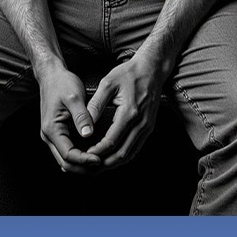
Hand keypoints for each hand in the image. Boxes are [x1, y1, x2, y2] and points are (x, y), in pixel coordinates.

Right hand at [37, 65, 101, 174]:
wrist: (52, 75)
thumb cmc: (61, 83)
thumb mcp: (74, 97)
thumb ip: (81, 116)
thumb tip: (88, 134)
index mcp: (52, 129)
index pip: (68, 154)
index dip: (85, 160)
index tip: (100, 159)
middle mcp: (49, 136)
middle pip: (66, 163)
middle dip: (84, 168)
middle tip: (103, 165)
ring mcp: (53, 136)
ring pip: (66, 160)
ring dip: (82, 165)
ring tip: (101, 163)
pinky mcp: (58, 133)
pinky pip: (68, 151)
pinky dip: (80, 157)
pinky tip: (93, 155)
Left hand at [85, 54, 164, 169]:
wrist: (151, 69)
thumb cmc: (128, 73)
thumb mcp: (108, 84)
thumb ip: (96, 105)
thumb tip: (85, 124)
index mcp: (129, 113)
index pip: (112, 141)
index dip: (98, 151)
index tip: (85, 155)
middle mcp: (141, 123)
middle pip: (122, 153)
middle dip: (105, 163)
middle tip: (90, 167)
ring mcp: (147, 126)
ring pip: (131, 154)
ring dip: (115, 163)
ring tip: (99, 166)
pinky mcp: (149, 127)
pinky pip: (136, 147)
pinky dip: (124, 156)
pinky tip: (113, 157)